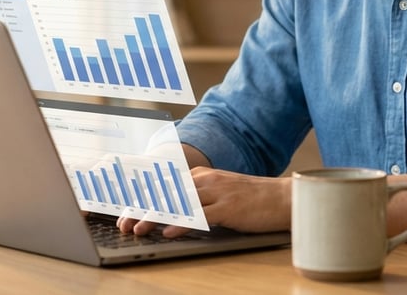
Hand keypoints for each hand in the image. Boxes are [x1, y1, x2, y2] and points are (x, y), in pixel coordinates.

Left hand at [117, 167, 290, 237]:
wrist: (282, 198)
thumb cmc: (251, 199)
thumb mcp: (218, 192)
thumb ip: (196, 198)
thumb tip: (170, 212)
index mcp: (199, 175)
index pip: (163, 184)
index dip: (141, 197)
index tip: (124, 211)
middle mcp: (204, 180)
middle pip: (165, 192)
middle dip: (141, 207)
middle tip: (123, 222)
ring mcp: (216, 192)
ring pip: (177, 202)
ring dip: (155, 216)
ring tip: (138, 229)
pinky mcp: (228, 207)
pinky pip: (200, 215)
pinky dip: (181, 223)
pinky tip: (168, 231)